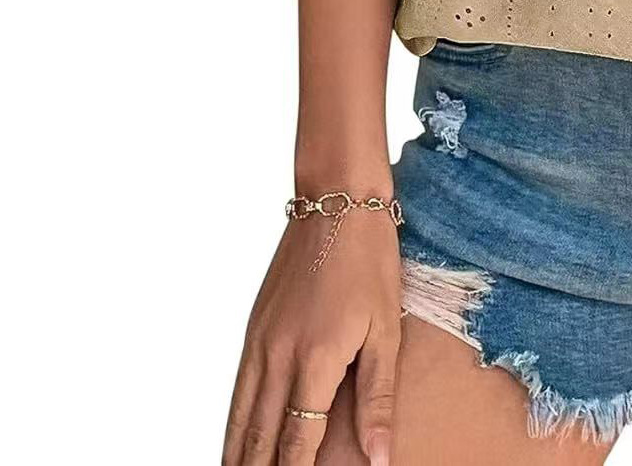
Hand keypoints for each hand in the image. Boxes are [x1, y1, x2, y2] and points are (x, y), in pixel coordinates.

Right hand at [223, 202, 401, 465]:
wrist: (336, 202)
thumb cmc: (370, 261)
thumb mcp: (386, 329)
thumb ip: (378, 398)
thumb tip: (380, 457)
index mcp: (314, 361)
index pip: (297, 443)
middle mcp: (276, 358)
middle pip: (260, 441)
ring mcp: (259, 344)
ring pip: (240, 421)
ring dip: (240, 457)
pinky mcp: (252, 330)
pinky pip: (237, 392)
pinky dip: (234, 426)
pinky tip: (238, 442)